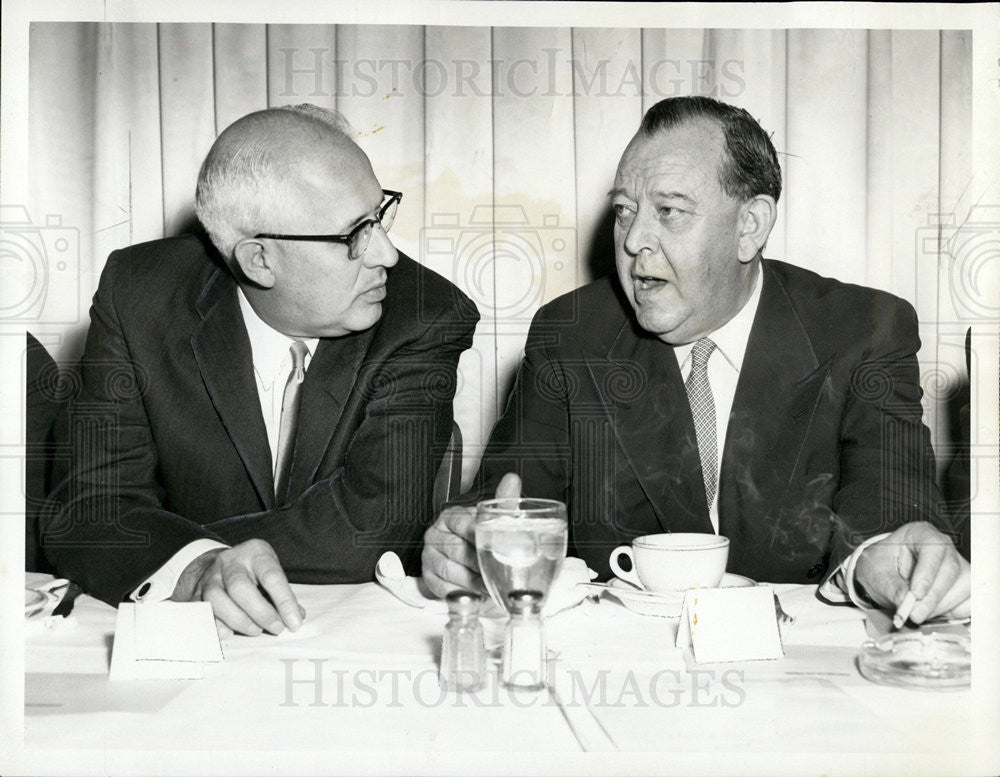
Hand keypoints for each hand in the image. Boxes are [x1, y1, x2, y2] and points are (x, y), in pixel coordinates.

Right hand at [172, 539, 305, 636]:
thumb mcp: (272, 572)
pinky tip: (230, 633)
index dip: (284, 601)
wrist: (222, 564)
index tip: (294, 623)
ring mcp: (210, 577)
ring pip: (216, 600)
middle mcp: (230, 562)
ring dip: (238, 621)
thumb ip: (284, 595)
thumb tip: (296, 619)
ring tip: (256, 631)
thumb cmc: (255, 571)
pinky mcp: (196, 593)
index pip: (271, 576)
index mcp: (255, 553)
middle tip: (276, 628)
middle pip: (240, 587)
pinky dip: (216, 626)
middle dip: (260, 612)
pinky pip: (202, 612)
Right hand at [421, 472, 520, 597]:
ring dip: (472, 581)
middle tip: (498, 572)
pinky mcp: (428, 575)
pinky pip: (442, 586)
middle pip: (457, 550)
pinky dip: (460, 592)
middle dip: (479, 563)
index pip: (462, 523)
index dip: (478, 535)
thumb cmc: (476, 533)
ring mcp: (429, 555)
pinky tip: (475, 594)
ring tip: (490, 586)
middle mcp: (435, 534)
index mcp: (450, 517)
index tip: (493, 545)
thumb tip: (512, 480)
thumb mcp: (490, 517)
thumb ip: (502, 501)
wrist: (461, 550)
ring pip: (450, 570)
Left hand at [854, 521, 969, 623]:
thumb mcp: (875, 572)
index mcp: (920, 534)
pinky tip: (933, 613)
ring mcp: (958, 566)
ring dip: (941, 606)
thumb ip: (890, 586)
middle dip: (933, 597)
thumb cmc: (881, 566)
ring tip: (918, 613)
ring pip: (964, 587)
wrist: (884, 576)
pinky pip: (970, 602)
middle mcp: (944, 548)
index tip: (915, 594)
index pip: (933, 548)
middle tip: (915, 614)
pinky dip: (953, 613)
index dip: (927, 572)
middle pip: (950, 570)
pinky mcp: (964, 587)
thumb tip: (905, 602)